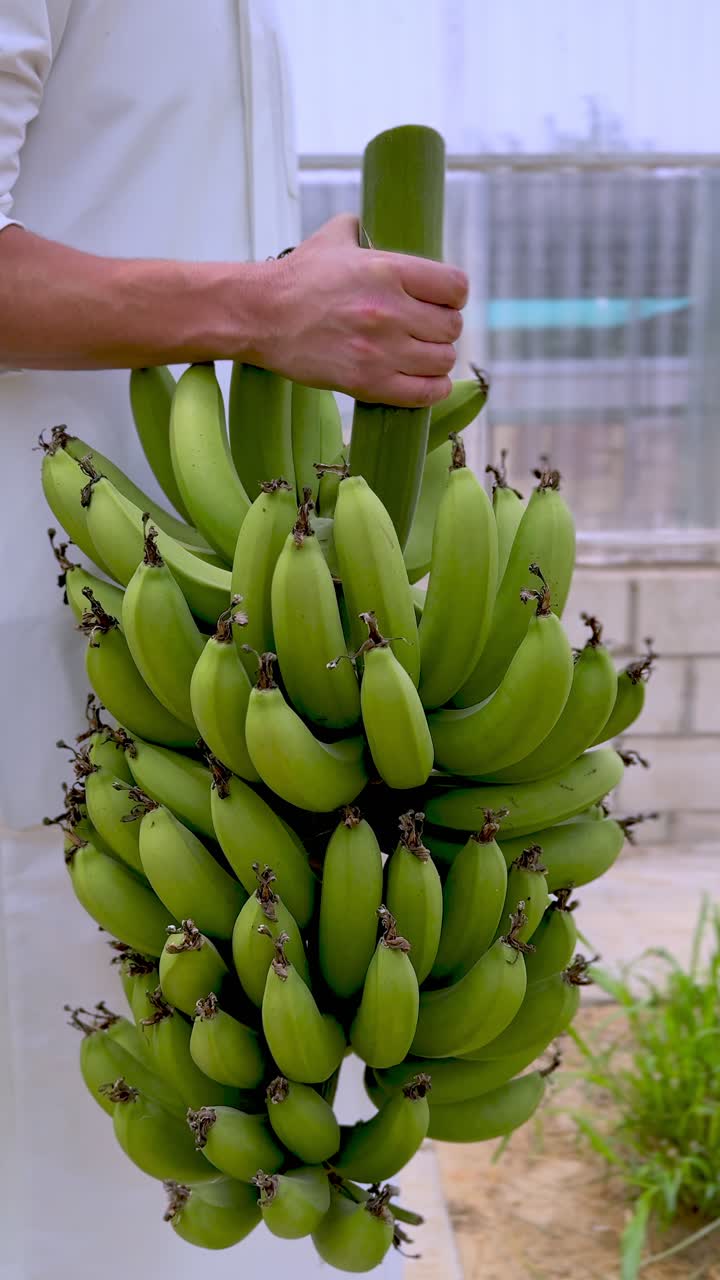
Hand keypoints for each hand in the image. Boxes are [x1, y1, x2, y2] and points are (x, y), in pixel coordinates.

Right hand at [251, 214, 468, 406]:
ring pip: (442, 360)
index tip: (442, 302)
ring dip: (436, 360)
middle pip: (452, 327)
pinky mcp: (368, 382)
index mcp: (390, 270)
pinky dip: (432, 390)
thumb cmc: (296, 277)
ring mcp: (381, 350)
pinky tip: (425, 382)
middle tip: (426, 331)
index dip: (453, 297)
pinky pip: (424, 393)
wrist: (261, 316)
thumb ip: (359, 229)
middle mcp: (391, 310)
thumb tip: (368, 224)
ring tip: (420, 356)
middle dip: (443, 329)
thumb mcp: (333, 239)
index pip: (455, 287)